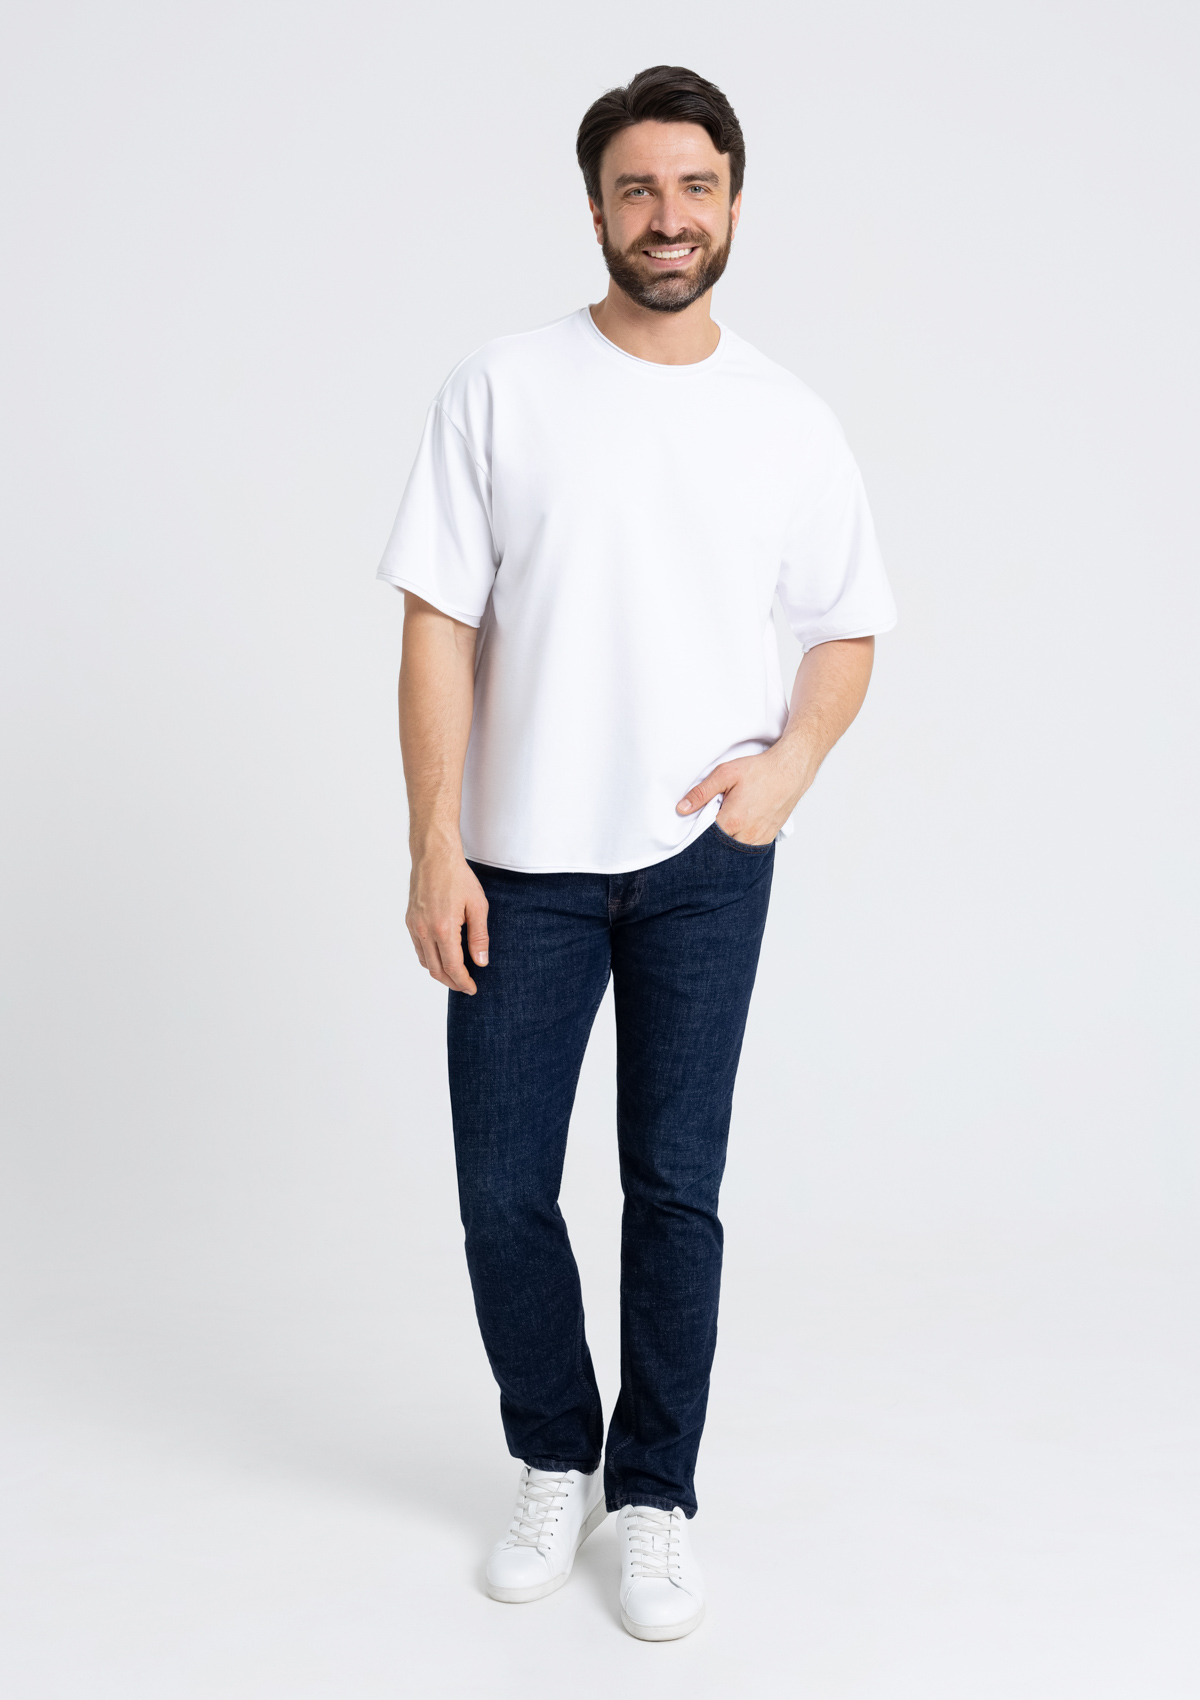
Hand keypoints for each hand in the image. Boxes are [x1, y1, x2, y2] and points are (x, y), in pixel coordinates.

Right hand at [406, 844, 489, 993]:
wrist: (434, 856)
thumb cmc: (458, 877)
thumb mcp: (478, 906)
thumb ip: (479, 937)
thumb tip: (481, 962)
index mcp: (443, 929)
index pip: (453, 968)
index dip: (463, 982)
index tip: (472, 988)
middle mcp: (425, 931)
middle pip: (437, 970)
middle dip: (452, 982)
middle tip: (466, 986)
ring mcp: (414, 926)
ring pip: (425, 961)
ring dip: (440, 972)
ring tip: (456, 974)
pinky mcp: (410, 920)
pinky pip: (419, 948)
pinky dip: (430, 958)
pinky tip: (442, 956)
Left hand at [676, 747, 813, 844]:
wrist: (790, 771)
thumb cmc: (760, 770)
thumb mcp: (725, 774)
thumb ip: (701, 792)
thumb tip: (682, 808)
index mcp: (732, 820)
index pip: (705, 839)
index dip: (697, 834)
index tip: (693, 828)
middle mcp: (747, 834)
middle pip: (719, 848)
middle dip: (710, 841)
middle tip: (708, 827)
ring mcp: (759, 838)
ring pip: (735, 852)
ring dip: (726, 844)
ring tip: (723, 829)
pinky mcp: (768, 838)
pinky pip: (749, 849)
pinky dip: (740, 844)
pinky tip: (736, 833)